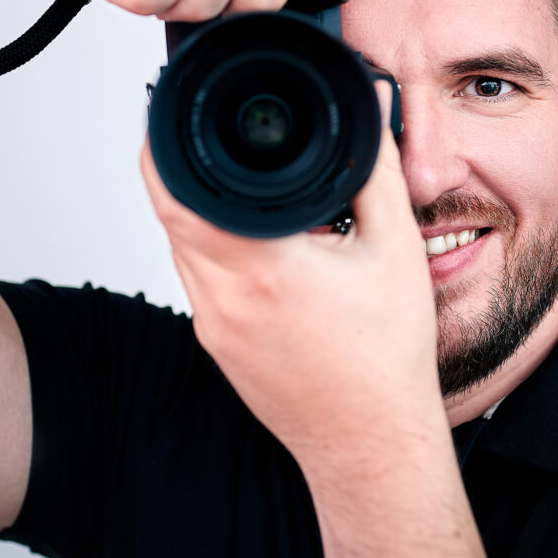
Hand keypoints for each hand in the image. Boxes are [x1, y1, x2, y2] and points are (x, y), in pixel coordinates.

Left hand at [140, 84, 447, 472]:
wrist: (372, 444)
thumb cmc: (387, 361)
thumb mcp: (395, 252)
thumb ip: (374, 171)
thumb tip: (369, 113)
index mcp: (262, 267)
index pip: (177, 189)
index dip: (163, 143)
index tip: (173, 113)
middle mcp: (222, 299)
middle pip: (170, 215)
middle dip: (177, 168)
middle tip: (204, 138)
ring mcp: (212, 328)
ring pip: (181, 249)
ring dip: (196, 211)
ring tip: (240, 190)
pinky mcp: (216, 346)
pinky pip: (197, 281)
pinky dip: (212, 249)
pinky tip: (255, 244)